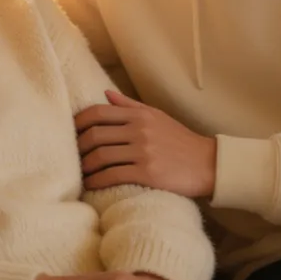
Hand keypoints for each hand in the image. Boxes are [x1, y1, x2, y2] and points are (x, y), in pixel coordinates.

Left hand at [75, 90, 216, 197]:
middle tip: (72, 157)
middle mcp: (139, 130)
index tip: (71, 133)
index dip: (79, 123)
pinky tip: (92, 186)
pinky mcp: (148, 173)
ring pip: (101, 156)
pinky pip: (113, 176)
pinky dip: (97, 181)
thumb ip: (130, 106)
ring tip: (80, 174)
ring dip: (85, 167)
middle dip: (78, 147)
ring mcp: (144, 151)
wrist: (209, 164)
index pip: (98, 113)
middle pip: (96, 135)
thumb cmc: (180, 141)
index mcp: (139, 115)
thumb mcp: (157, 116)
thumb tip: (105, 93)